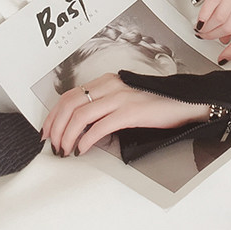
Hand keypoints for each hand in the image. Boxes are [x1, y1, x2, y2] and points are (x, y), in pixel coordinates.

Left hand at [42, 73, 206, 155]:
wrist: (183, 102)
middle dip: (56, 127)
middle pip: (70, 104)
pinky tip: (83, 148)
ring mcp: (122, 97)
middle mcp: (113, 85)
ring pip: (80, 115)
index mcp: (109, 80)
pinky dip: (86, 140)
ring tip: (67, 149)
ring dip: (67, 136)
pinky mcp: (131, 111)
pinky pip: (99, 126)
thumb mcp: (125, 97)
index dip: (53, 114)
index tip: (47, 131)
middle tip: (54, 144)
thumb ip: (104, 103)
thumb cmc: (155, 102)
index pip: (70, 94)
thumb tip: (79, 123)